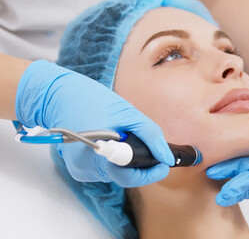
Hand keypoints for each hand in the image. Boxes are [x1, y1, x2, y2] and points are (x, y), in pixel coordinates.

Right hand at [16, 60, 174, 186]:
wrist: (56, 96)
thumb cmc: (92, 100)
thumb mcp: (128, 113)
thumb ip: (151, 136)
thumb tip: (167, 158)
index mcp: (97, 153)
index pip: (130, 177)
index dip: (150, 173)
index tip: (163, 164)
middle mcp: (86, 168)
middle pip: (124, 175)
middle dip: (139, 163)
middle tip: (146, 145)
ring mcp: (80, 170)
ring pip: (116, 173)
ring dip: (126, 160)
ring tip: (123, 137)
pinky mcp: (78, 169)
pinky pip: (104, 170)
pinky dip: (113, 160)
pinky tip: (110, 142)